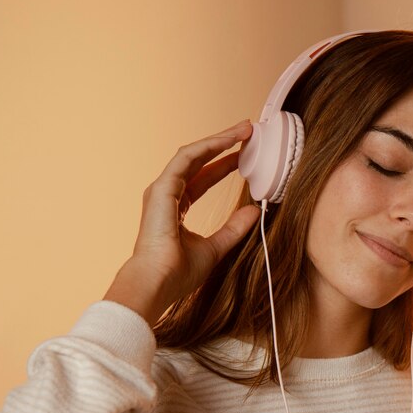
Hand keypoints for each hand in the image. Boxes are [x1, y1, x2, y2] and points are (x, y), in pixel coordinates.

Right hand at [104, 120, 259, 325]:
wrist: (158, 283)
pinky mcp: (161, 188)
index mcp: (176, 208)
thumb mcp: (216, 246)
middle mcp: (167, 195)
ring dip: (219, 140)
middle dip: (223, 145)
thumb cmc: (179, 272)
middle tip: (247, 131)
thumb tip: (255, 210)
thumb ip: (234, 228)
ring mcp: (162, 190)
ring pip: (193, 154)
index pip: (203, 179)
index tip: (246, 155)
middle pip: (199, 162)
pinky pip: (187, 158)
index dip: (224, 165)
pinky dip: (209, 146)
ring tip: (244, 129)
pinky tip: (229, 139)